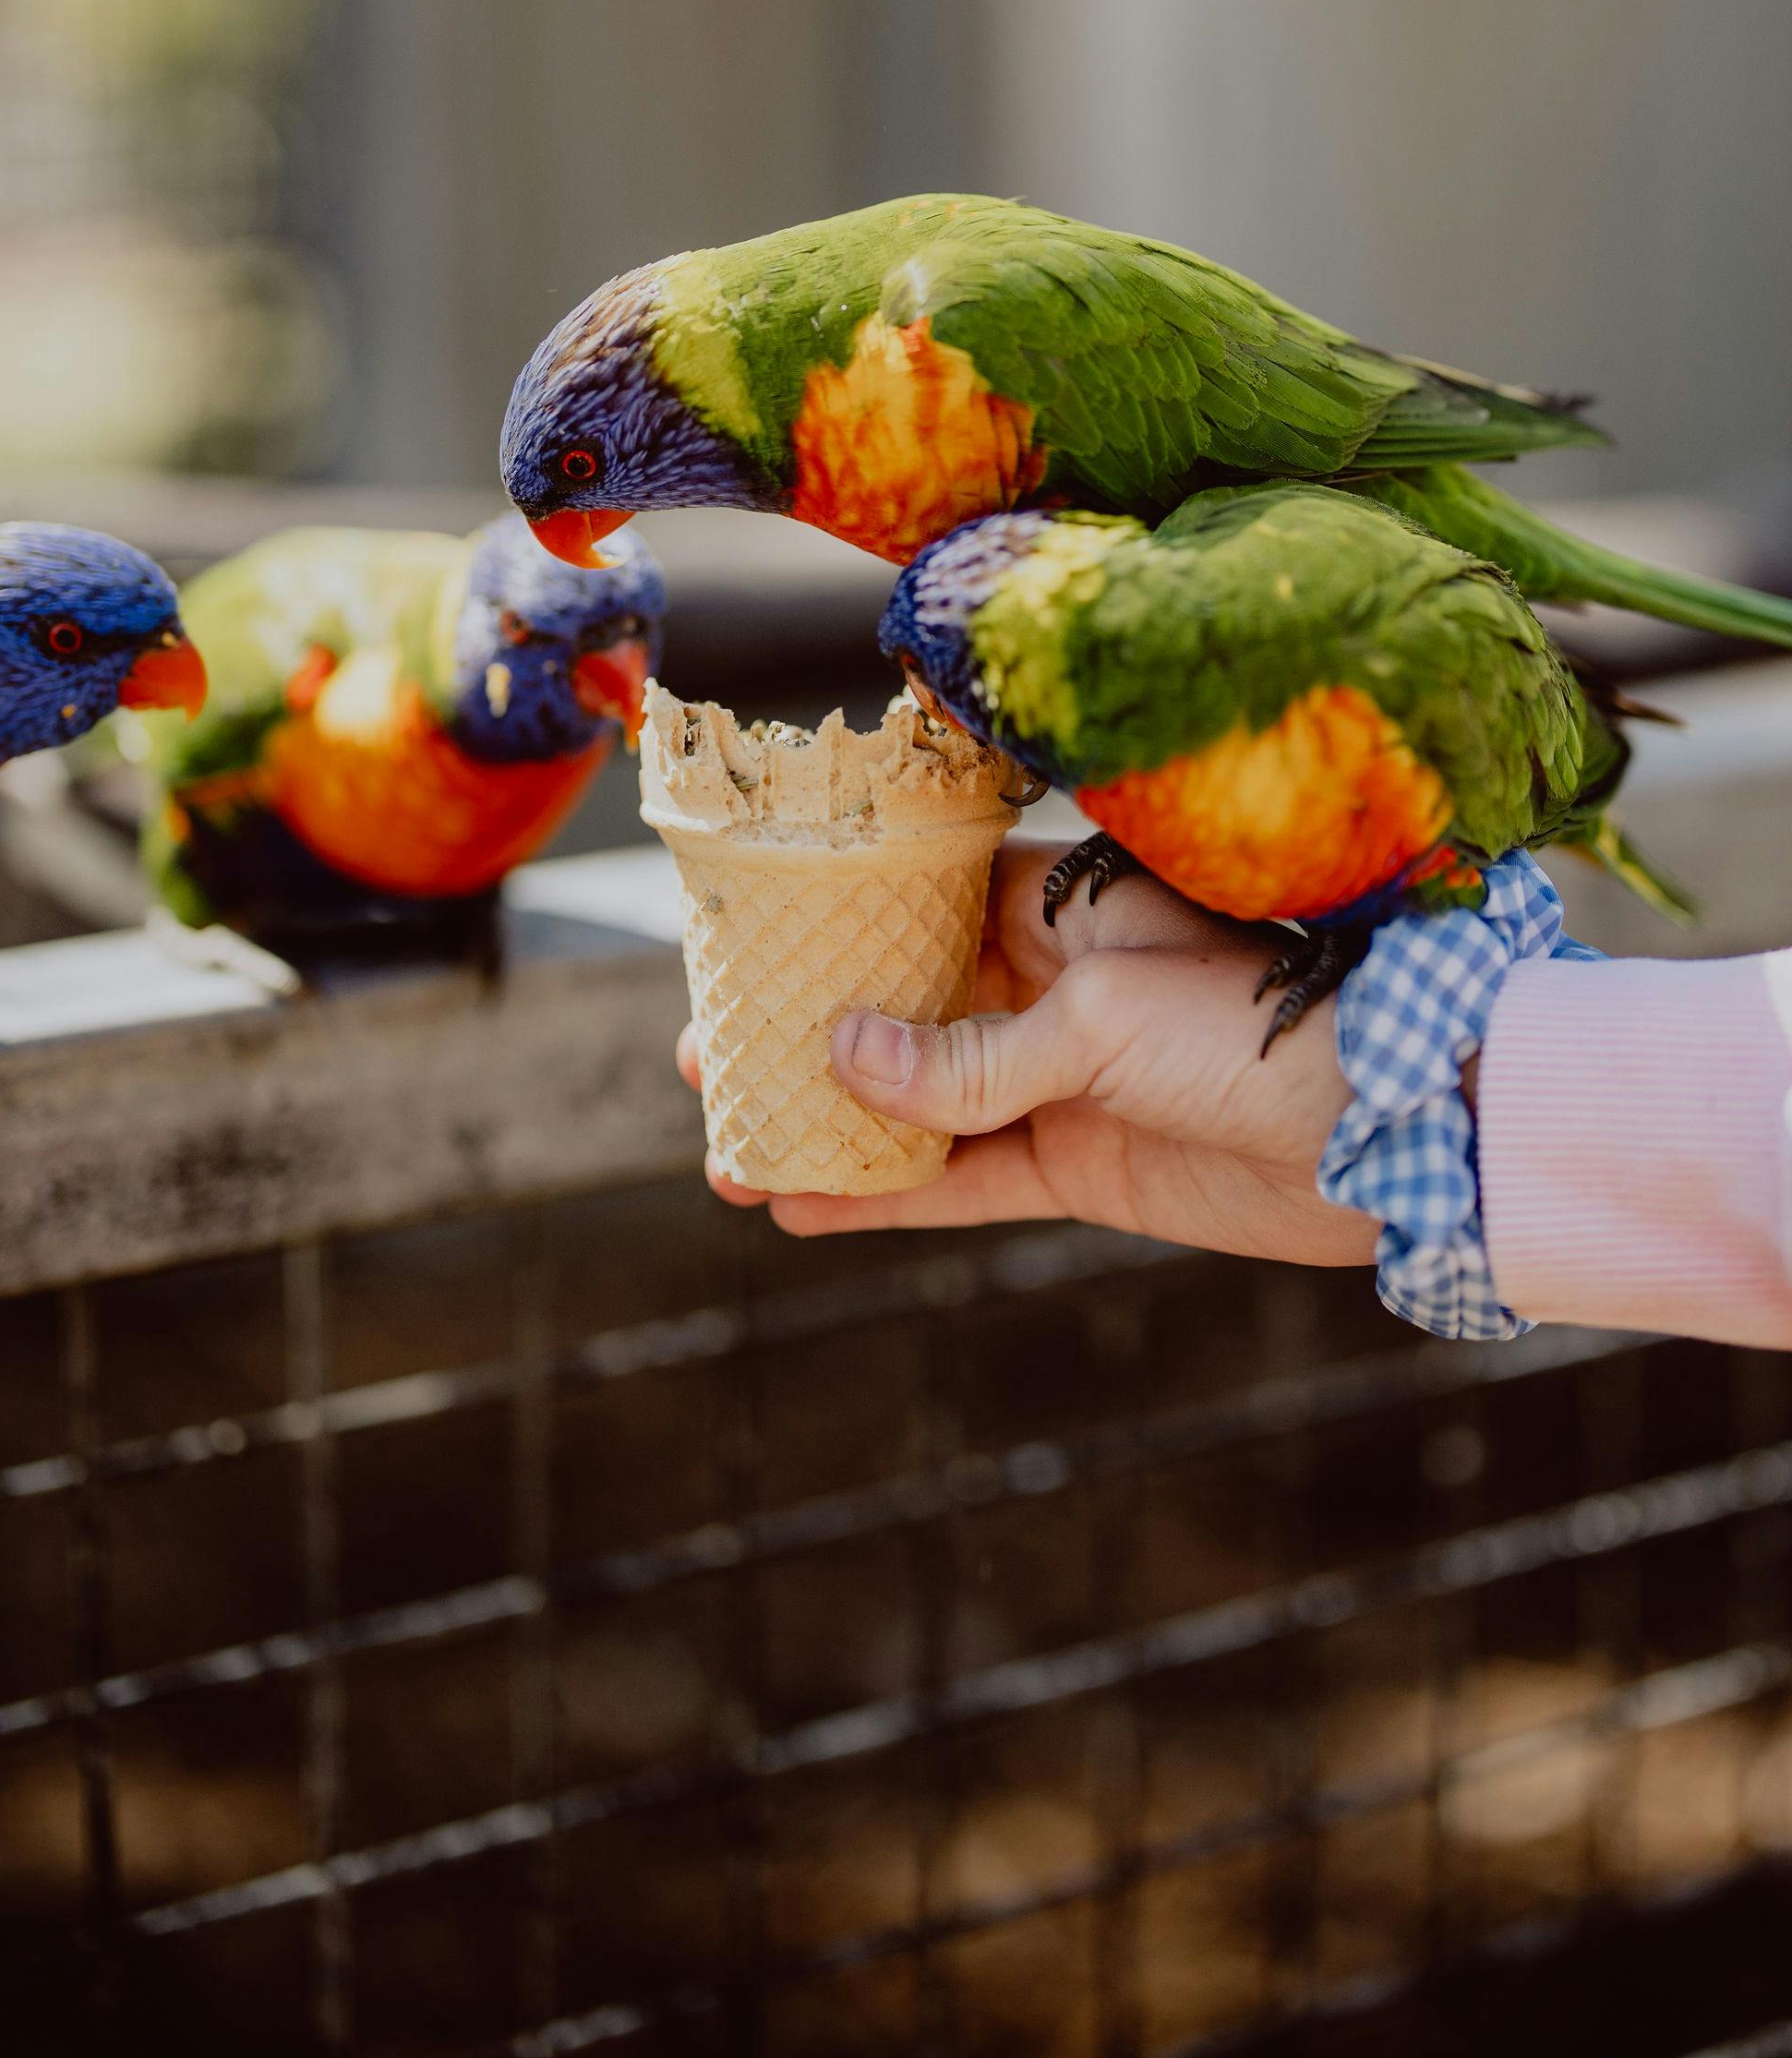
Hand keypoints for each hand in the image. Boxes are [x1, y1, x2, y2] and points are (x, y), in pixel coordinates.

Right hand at [677, 837, 1374, 1264]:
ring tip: (727, 1144)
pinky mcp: (1081, 1166)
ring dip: (827, 1122)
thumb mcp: (1102, 1019)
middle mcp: (1053, 984)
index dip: (837, 918)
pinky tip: (802, 1205)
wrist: (1396, 1139)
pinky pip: (961, 1178)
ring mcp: (1063, 1080)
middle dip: (806, 1029)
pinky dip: (884, 1194)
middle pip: (902, 1003)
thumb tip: (848, 1061)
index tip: (748, 935)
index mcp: (1067, 903)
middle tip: (707, 1050)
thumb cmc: (1264, 1034)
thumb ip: (973, 1052)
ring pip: (917, 1100)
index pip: (926, 897)